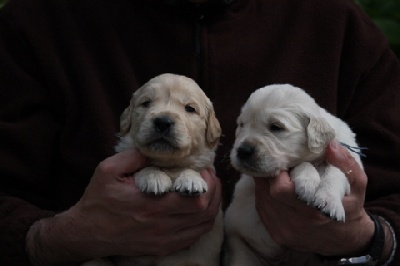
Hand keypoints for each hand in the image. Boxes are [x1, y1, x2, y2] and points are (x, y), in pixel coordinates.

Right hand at [26, 149, 220, 264]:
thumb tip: (155, 148)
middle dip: (215, 192)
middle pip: (205, 213)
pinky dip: (202, 223)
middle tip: (210, 178)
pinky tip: (198, 210)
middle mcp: (161, 226)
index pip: (196, 199)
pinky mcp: (161, 248)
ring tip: (209, 192)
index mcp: (151, 205)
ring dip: (212, 208)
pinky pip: (192, 238)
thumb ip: (133, 156)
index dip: (209, 184)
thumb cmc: (97, 201)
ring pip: (202, 227)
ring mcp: (163, 240)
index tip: (204, 170)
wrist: (85, 233)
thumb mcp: (108, 170)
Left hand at [253, 140, 373, 256]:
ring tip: (279, 175)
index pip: (279, 188)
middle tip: (279, 164)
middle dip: (270, 175)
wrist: (347, 240)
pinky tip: (277, 190)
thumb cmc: (351, 206)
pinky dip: (266, 197)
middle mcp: (294, 224)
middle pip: (265, 192)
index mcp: (313, 212)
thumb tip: (330, 144)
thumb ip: (346, 163)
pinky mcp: (277, 234)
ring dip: (266, 185)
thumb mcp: (357, 184)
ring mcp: (283, 231)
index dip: (277, 171)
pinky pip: (262, 209)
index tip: (284, 159)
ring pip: (261, 199)